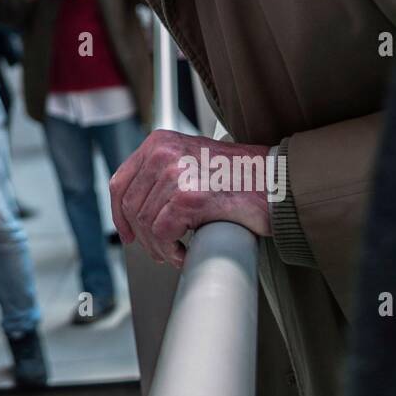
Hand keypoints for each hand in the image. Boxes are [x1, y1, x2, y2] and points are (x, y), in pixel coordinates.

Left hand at [109, 130, 273, 268]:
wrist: (276, 182)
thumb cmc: (240, 176)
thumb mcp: (191, 161)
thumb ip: (162, 175)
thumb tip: (138, 210)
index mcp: (158, 143)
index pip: (120, 182)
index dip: (119, 214)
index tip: (127, 233)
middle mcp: (163, 153)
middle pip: (131, 207)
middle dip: (144, 236)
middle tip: (161, 250)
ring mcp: (175, 173)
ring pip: (146, 225)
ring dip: (160, 247)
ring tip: (178, 252)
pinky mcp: (188, 197)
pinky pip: (163, 235)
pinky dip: (172, 251)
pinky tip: (185, 253)